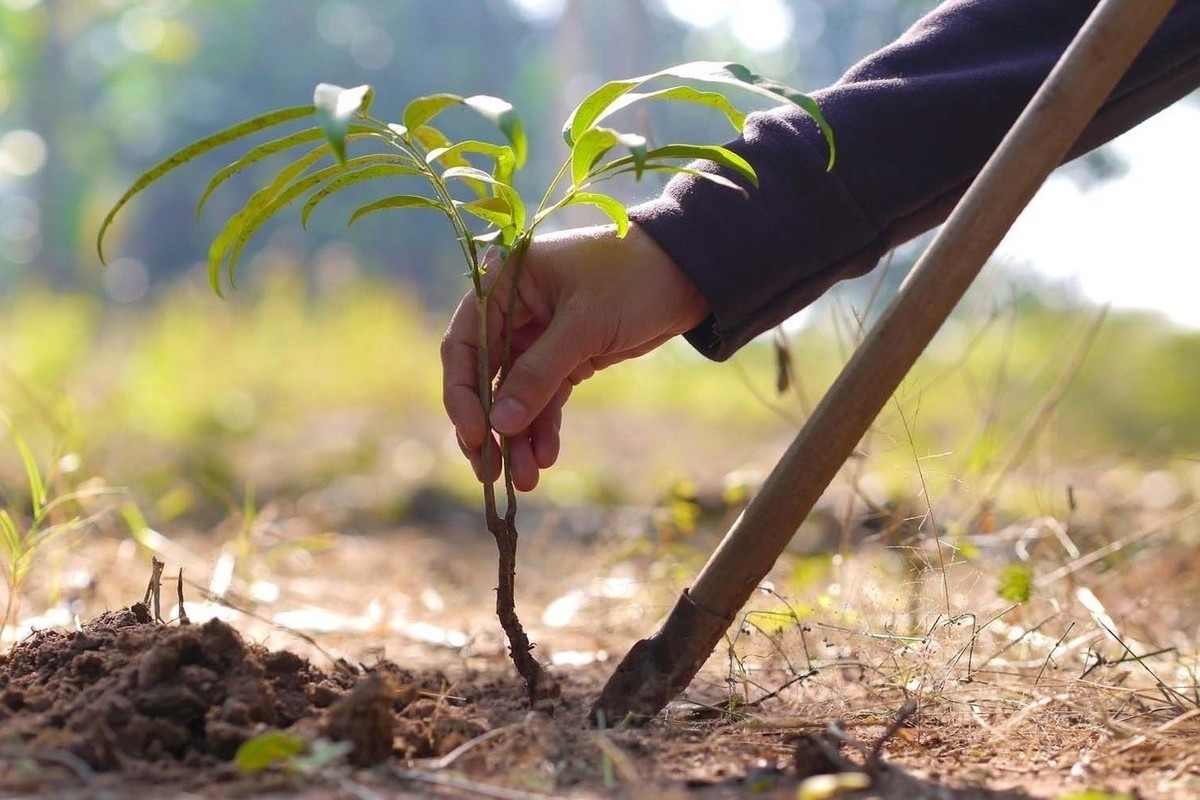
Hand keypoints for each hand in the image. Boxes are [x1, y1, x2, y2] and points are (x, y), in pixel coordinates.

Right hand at [441, 223, 709, 490]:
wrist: (691, 273)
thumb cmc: (633, 279)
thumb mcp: (584, 325)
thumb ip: (539, 374)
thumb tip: (499, 426)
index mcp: (504, 284)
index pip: (465, 344)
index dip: (463, 393)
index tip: (476, 435)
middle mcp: (514, 311)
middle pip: (485, 377)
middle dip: (490, 426)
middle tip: (489, 472)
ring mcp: (539, 337)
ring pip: (516, 395)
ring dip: (518, 437)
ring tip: (526, 479)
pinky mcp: (567, 357)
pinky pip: (546, 398)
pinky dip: (544, 428)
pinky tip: (546, 457)